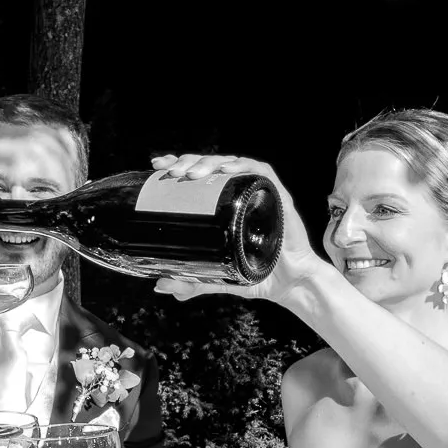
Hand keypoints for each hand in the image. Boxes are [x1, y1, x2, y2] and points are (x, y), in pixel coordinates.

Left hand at [148, 152, 322, 306]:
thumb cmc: (257, 275)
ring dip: (209, 162)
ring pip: (231, 163)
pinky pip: (261, 171)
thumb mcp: (217, 277)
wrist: (291, 285)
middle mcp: (239, 194)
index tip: (156, 168)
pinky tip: (225, 169)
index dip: (177, 165)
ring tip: (191, 174)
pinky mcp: (277, 196)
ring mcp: (258, 193)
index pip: (198, 175)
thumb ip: (191, 282)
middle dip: (187, 161)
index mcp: (223, 205)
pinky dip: (242, 166)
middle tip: (170, 172)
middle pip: (210, 165)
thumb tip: (160, 285)